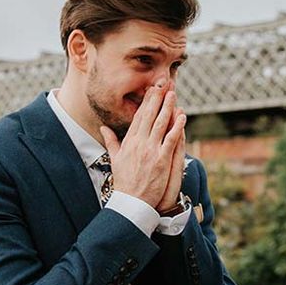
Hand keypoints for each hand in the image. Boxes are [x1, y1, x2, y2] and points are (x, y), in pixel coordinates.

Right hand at [99, 85, 185, 208]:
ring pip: (161, 124)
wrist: (131, 201)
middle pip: (150, 115)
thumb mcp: (115, 159)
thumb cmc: (124, 182)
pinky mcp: (161, 160)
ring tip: (173, 93)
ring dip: (168, 107)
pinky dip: (177, 127)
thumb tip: (103, 128)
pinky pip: (171, 139)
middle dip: (157, 98)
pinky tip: (182, 116)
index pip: (139, 116)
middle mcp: (139, 143)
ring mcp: (150, 151)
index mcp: (129, 142)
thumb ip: (111, 141)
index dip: (147, 101)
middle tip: (164, 83)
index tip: (152, 89)